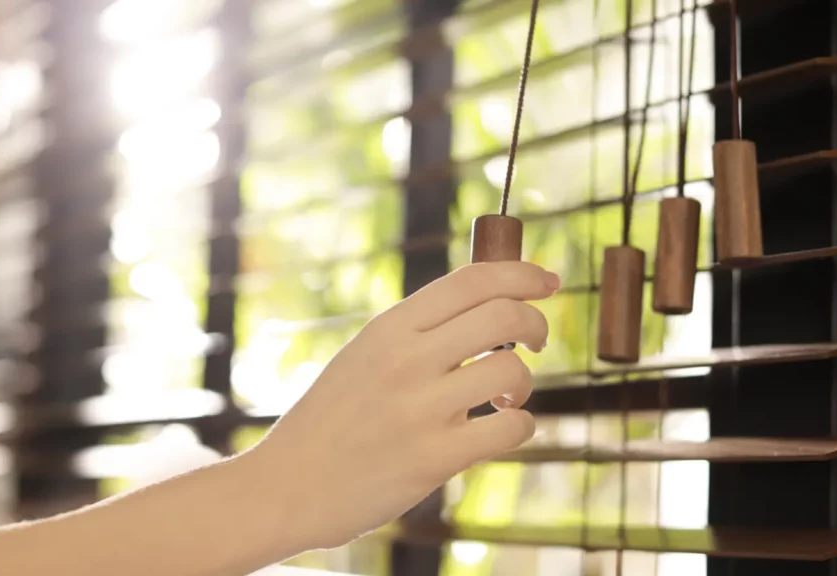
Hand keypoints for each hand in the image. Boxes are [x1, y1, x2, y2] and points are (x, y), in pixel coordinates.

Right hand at [246, 262, 559, 550]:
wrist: (287, 485)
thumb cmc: (332, 418)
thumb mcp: (363, 356)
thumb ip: (416, 331)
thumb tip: (487, 303)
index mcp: (389, 328)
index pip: (472, 279)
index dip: (522, 273)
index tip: (548, 281)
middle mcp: (406, 360)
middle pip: (503, 314)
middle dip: (536, 323)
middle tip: (536, 341)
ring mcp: (420, 410)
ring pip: (512, 370)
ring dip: (525, 382)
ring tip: (504, 397)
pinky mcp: (434, 458)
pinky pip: (511, 428)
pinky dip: (521, 425)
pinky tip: (500, 428)